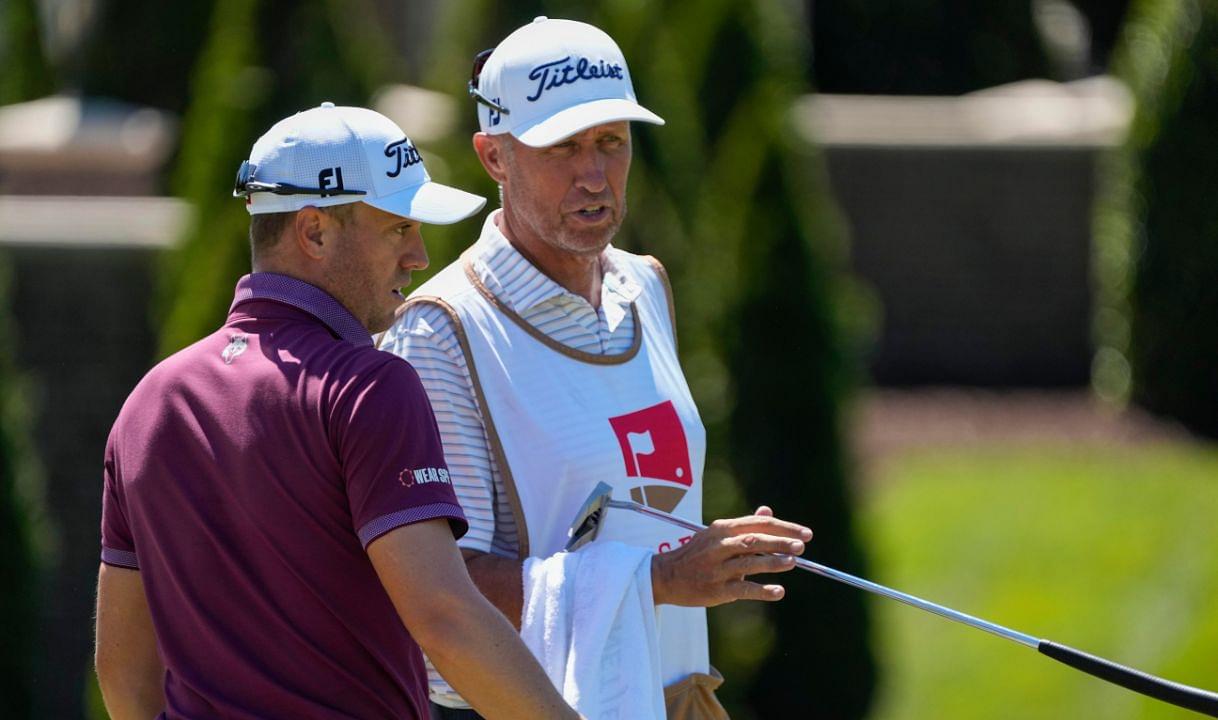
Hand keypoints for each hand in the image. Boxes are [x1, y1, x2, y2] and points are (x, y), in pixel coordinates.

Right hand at [650, 506, 811, 606]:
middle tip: (801, 546)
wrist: (666, 576)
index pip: (758, 523)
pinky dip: (762, 590)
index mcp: (722, 529)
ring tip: (793, 562)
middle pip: (755, 540)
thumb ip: (744, 525)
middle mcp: (719, 546)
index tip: (805, 534)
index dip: (784, 527)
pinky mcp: (716, 589)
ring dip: (773, 562)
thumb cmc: (696, 554)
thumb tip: (767, 510)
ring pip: (750, 563)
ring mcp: (717, 568)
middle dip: (780, 542)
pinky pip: (743, 589)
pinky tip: (779, 592)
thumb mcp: (716, 534)